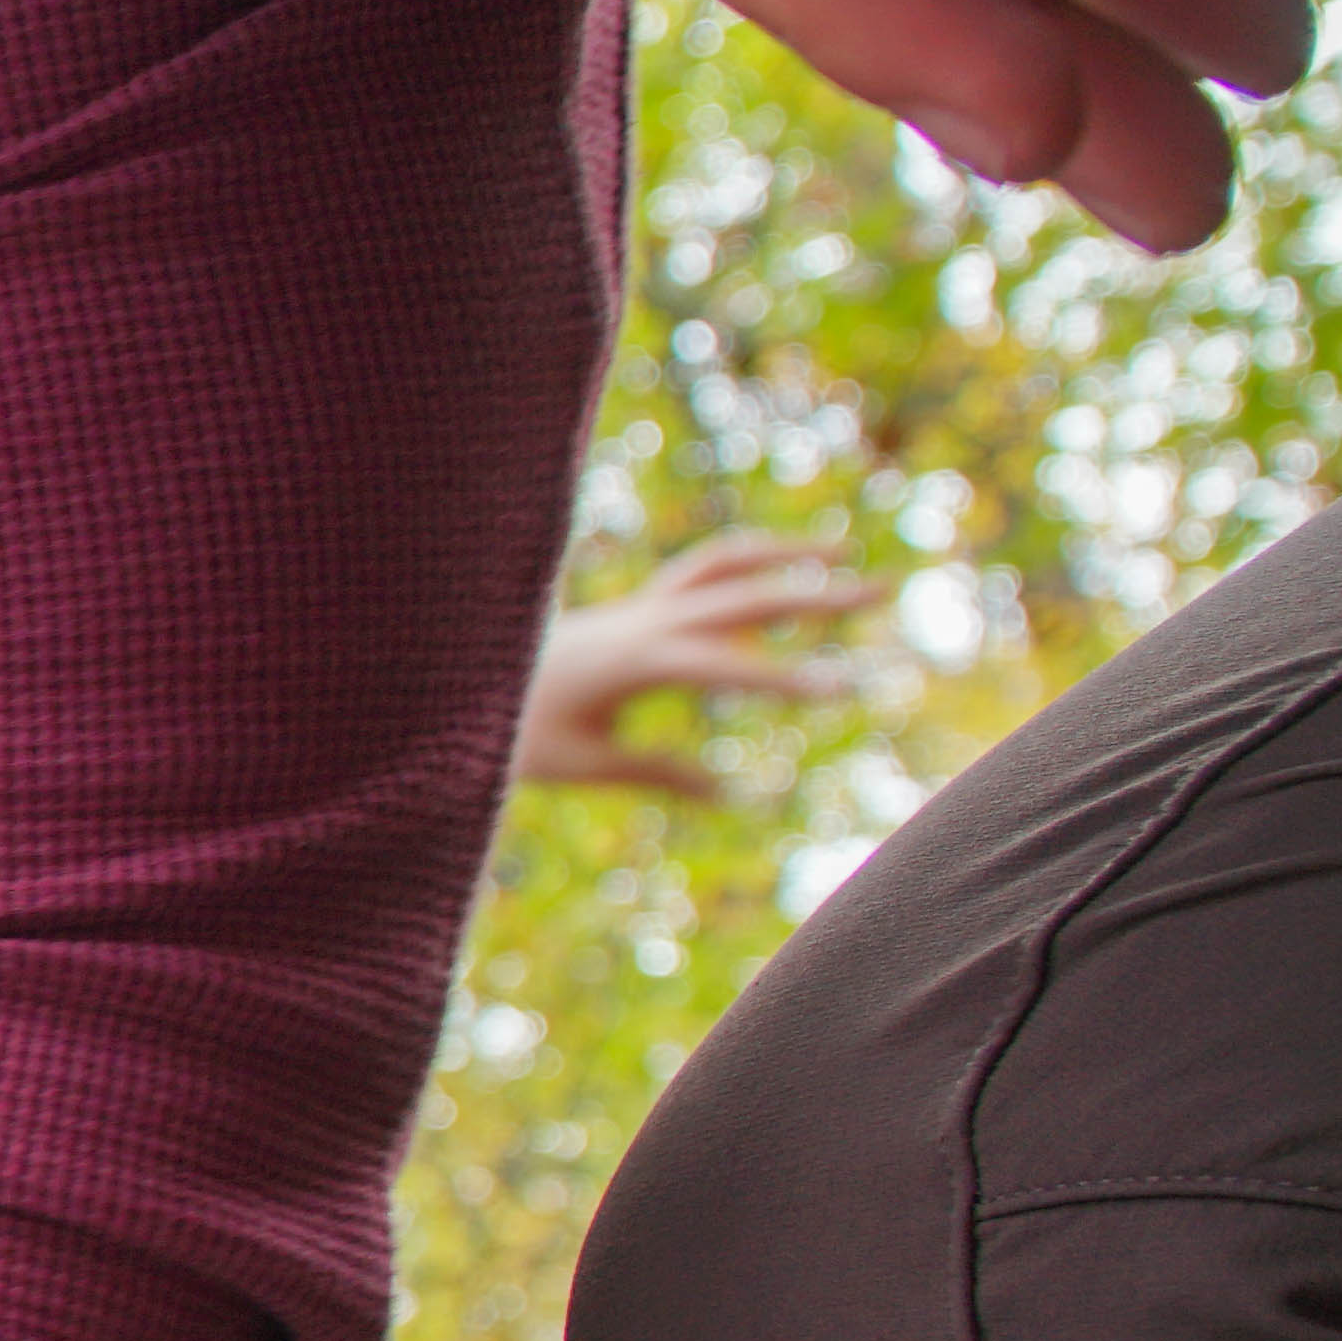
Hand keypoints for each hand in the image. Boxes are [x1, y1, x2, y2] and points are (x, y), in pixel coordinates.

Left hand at [518, 532, 872, 794]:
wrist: (454, 679)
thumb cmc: (512, 732)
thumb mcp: (584, 763)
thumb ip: (658, 771)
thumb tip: (729, 792)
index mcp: (633, 662)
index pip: (728, 666)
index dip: (787, 677)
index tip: (844, 686)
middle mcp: (642, 620)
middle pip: (746, 596)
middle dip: (820, 594)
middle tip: (887, 588)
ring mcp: (637, 604)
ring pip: (724, 563)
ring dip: (785, 552)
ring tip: (843, 549)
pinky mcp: (633, 602)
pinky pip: (698, 569)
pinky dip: (745, 559)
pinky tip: (786, 565)